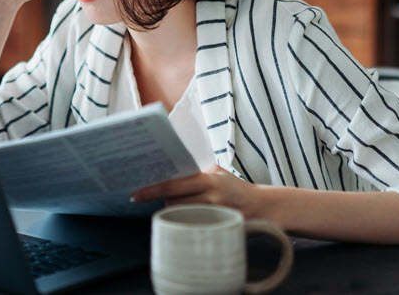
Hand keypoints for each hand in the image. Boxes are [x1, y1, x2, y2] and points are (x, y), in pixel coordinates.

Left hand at [131, 165, 264, 216]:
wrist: (263, 206)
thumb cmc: (235, 188)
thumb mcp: (217, 173)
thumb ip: (196, 173)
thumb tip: (170, 173)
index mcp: (207, 178)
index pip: (173, 184)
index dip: (152, 190)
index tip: (135, 195)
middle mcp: (210, 195)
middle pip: (173, 202)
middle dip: (165, 202)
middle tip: (162, 201)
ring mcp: (215, 211)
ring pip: (181, 214)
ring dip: (176, 212)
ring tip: (183, 208)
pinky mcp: (218, 225)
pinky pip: (193, 225)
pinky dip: (187, 221)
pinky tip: (189, 219)